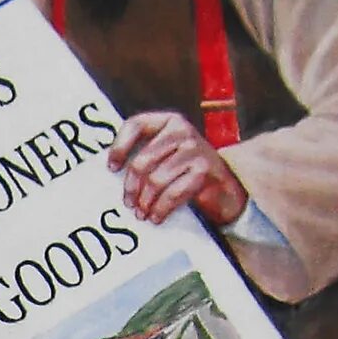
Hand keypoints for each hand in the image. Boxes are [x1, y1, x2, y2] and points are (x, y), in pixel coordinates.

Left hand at [105, 113, 247, 227]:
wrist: (225, 186)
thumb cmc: (187, 172)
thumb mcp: (167, 156)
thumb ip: (146, 156)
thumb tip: (112, 172)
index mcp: (168, 122)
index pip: (136, 125)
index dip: (120, 147)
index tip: (112, 168)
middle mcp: (181, 130)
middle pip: (142, 161)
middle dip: (131, 187)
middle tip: (129, 203)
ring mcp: (194, 149)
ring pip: (156, 180)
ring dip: (145, 202)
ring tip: (142, 213)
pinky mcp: (204, 170)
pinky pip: (172, 193)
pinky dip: (161, 209)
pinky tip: (156, 217)